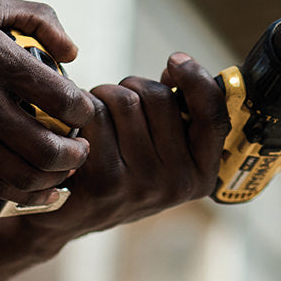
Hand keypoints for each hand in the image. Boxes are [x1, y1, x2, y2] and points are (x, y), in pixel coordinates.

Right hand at [0, 0, 94, 203]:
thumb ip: (36, 17)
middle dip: (74, 155)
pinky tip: (35, 190)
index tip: (83, 113)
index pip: (62, 98)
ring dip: (51, 179)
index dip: (84, 111)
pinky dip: (20, 193)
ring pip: (21, 175)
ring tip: (61, 172)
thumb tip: (73, 51)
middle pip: (48, 147)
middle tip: (80, 150)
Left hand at [42, 52, 229, 238]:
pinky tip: (74, 126)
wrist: (67, 220)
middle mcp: (176, 184)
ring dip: (103, 95)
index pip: (213, 116)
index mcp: (200, 176)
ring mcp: (141, 184)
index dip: (198, 80)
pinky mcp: (104, 182)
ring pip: (124, 102)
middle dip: (131, 86)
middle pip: (158, 98)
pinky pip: (95, 117)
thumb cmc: (116, 178)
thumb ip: (175, 119)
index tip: (174, 60)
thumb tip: (175, 71)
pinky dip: (81, 111)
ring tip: (92, 111)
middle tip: (113, 98)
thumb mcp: (158, 158)